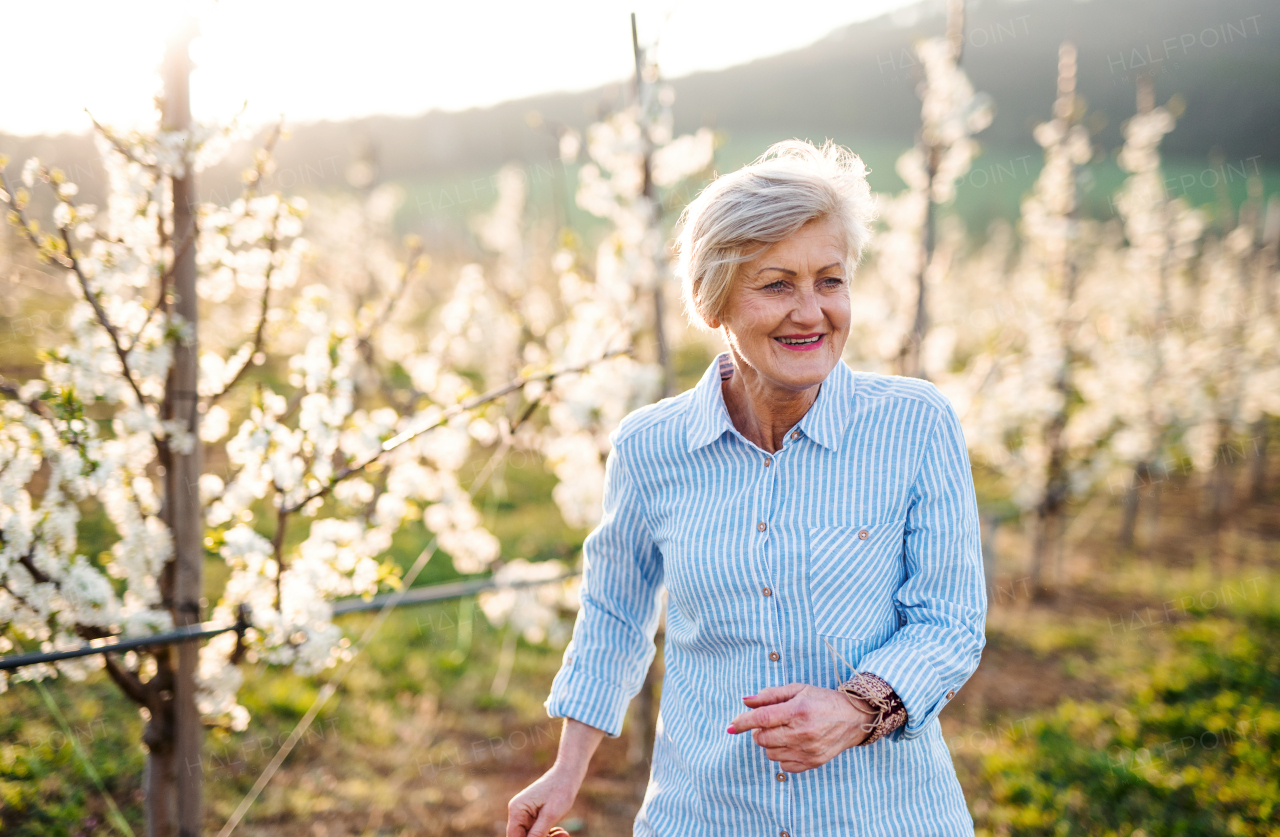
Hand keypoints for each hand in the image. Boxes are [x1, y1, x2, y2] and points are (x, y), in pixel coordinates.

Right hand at [506, 763, 581, 836]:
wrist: (568, 774)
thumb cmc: (560, 791)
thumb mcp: (550, 815)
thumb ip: (537, 834)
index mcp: (517, 810)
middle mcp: (518, 812)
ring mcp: (525, 814)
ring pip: (531, 836)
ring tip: (562, 834)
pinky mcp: (533, 815)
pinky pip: (537, 831)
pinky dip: (547, 834)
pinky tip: (560, 832)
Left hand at [727, 682, 873, 772]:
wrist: (854, 718)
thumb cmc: (822, 700)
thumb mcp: (798, 689)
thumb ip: (770, 695)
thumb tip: (746, 702)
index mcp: (797, 711)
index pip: (762, 719)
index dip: (742, 722)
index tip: (730, 726)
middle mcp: (802, 733)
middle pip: (762, 739)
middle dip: (758, 730)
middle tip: (768, 722)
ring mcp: (808, 750)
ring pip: (770, 753)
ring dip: (770, 743)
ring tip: (782, 731)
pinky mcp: (813, 763)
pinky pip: (784, 766)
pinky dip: (782, 755)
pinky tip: (791, 743)